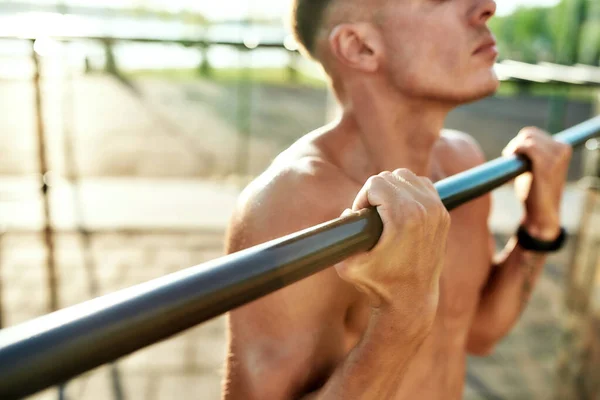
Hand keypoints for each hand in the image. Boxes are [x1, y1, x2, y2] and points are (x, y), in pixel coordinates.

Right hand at [335, 169, 449, 330]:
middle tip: (370, 217)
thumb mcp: (348, 265)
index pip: (375, 183)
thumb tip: (350, 212)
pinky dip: (409, 191)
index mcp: (404, 216)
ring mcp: (437, 211)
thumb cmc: (378, 285)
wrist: (411, 301)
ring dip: (392, 189)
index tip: (360, 217)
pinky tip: (400, 209)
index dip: (362, 198)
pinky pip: (423, 186)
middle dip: (375, 193)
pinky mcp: (443, 215)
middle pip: (390, 177)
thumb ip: (343, 233)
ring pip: (407, 177)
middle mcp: (425, 209)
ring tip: (384, 211)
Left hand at [502, 127, 571, 239]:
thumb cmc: (536, 191)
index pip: (534, 133)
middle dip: (516, 144)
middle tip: (510, 157)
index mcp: (563, 148)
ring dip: (514, 147)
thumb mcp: (538, 168)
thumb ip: (534, 154)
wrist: (541, 212)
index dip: (519, 142)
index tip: (513, 154)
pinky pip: (526, 146)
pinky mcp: (546, 165)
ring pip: (527, 138)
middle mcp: (562, 149)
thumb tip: (518, 141)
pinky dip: (515, 149)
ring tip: (510, 159)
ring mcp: (556, 156)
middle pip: (529, 133)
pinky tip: (510, 157)